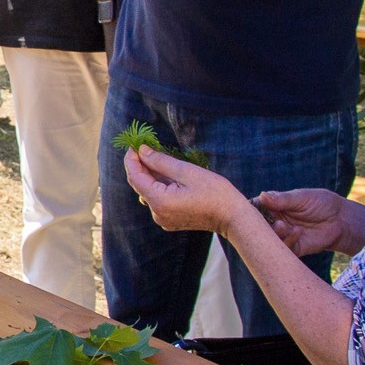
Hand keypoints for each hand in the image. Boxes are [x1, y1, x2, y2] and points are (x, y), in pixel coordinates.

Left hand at [123, 146, 256, 236]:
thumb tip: (142, 151)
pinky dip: (160, 186)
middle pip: (140, 185)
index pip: (135, 177)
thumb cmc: (215, 193)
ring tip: (161, 158)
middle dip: (141, 165)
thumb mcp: (187, 171)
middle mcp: (157, 213)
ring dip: (152, 175)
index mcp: (159, 201)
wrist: (233, 217)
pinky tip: (170, 174)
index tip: (134, 144)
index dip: (131, 159)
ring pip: (149, 191)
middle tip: (146, 147)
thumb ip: (161, 161)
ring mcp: (163, 219)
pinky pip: (158, 199)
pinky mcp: (170, 220)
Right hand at [252, 188, 351, 257]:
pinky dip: (287, 242)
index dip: (249, 211)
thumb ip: (282, 199)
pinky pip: (283, 250)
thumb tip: (262, 196)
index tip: (249, 211)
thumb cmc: (321, 203)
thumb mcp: (302, 197)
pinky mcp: (293, 248)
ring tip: (284, 225)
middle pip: (257, 227)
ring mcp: (283, 236)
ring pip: (268, 240)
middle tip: (267, 219)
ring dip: (274, 233)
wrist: (342, 220)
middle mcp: (275, 222)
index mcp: (273, 207)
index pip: (255, 209)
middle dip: (260, 226)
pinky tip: (298, 232)